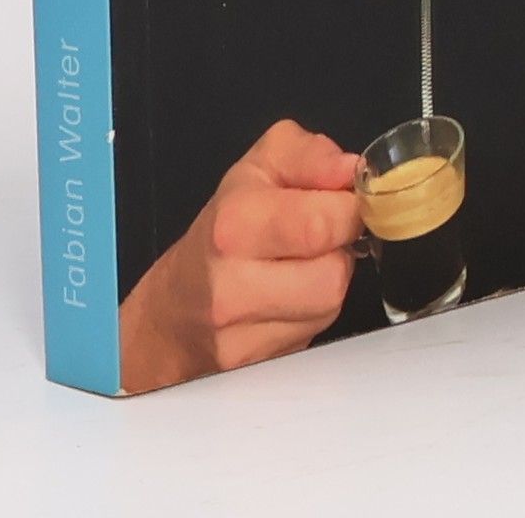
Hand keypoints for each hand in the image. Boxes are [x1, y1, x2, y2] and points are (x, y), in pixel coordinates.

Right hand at [119, 118, 363, 389]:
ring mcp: (238, 338)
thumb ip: (310, 154)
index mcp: (235, 223)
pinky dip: (312, 317)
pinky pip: (312, 338)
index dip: (348, 210)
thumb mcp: (261, 165)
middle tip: (319, 238)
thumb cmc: (223, 226)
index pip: (324, 223)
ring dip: (326, 285)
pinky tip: (291, 302)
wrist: (174, 309)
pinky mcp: (253, 370)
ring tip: (302, 269)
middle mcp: (231, 285)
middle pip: (333, 276)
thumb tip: (351, 169)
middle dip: (338, 251)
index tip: (341, 203)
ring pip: (328, 310)